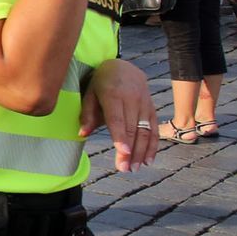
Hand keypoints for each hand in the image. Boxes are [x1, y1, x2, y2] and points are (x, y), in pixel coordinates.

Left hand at [78, 58, 156, 172]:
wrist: (123, 66)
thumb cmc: (101, 82)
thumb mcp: (89, 93)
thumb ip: (87, 114)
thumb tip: (82, 134)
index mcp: (113, 94)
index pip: (117, 118)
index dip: (120, 135)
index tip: (122, 151)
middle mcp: (132, 99)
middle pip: (132, 128)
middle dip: (130, 150)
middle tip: (124, 169)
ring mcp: (145, 103)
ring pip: (145, 130)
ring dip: (141, 151)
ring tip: (135, 168)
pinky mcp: (152, 108)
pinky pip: (154, 128)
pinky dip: (153, 145)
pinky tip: (148, 159)